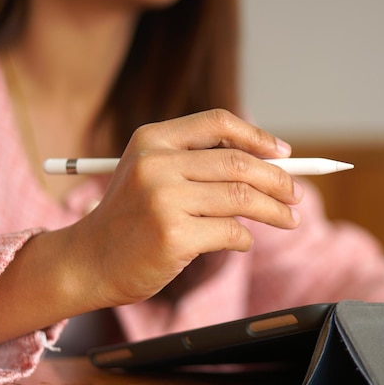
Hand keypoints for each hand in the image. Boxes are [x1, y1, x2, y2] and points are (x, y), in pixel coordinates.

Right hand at [69, 109, 302, 308]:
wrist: (87, 261)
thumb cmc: (129, 219)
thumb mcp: (151, 175)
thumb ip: (199, 165)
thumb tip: (270, 165)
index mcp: (152, 140)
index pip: (217, 122)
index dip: (257, 136)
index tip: (284, 153)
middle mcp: (156, 164)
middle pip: (239, 163)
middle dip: (279, 180)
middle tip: (297, 195)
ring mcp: (163, 199)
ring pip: (242, 199)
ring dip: (275, 211)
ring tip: (290, 220)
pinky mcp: (173, 236)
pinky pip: (231, 233)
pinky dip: (245, 239)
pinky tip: (242, 242)